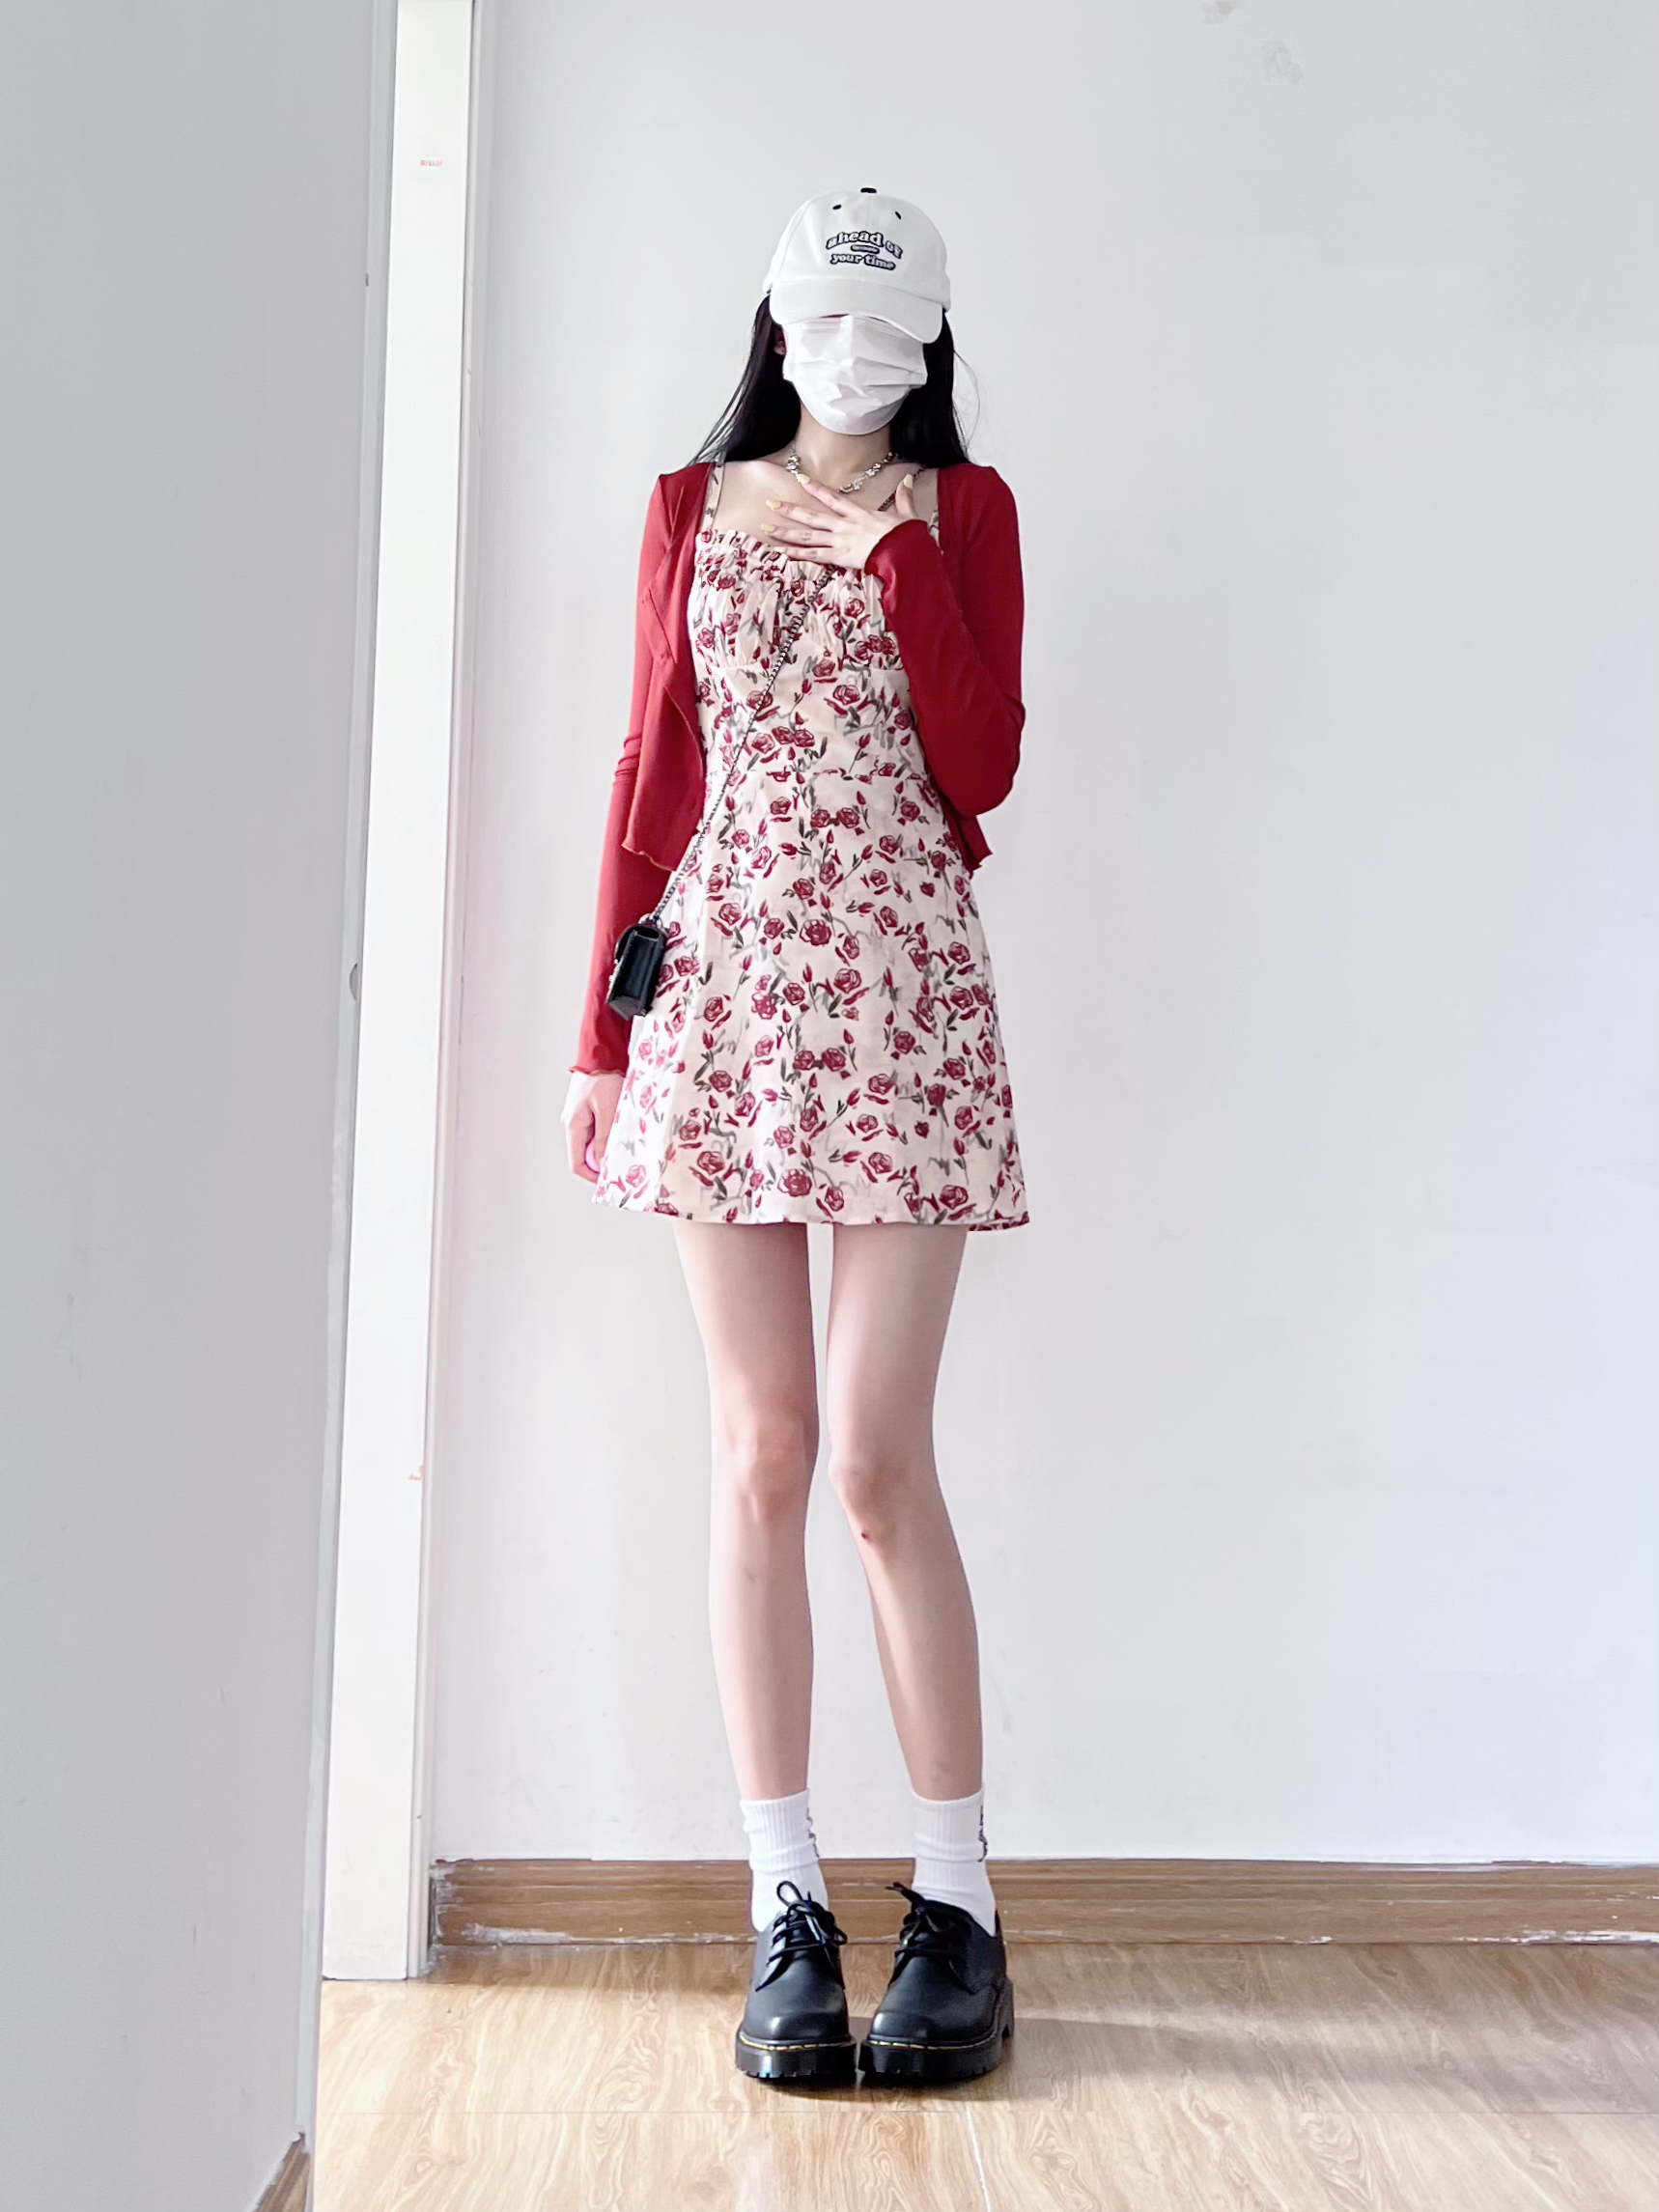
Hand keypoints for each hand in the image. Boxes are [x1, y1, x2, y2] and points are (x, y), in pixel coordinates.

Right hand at [562, 1069, 622, 1182]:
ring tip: (623, 1138)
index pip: (576, 1164)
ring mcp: (577, 1117)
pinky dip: (606, 1133)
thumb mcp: (608, 1110)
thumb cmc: (605, 1078)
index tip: (608, 1180)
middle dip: (601, 1160)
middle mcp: (571, 1123)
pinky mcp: (585, 1110)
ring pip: (590, 1142)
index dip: (592, 1176)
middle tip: (622, 1157)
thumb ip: (605, 1139)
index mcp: (573, 1125)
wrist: (601, 1052)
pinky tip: (619, 1126)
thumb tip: (602, 1164)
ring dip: (605, 1145)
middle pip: (583, 1155)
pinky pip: (594, 1130)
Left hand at [764, 472, 921, 568]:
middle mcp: (844, 525)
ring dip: (785, 531)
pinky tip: (779, 551)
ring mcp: (840, 541)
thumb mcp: (907, 514)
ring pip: (807, 535)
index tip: (800, 479)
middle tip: (770, 503)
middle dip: (789, 509)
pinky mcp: (839, 557)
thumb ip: (903, 497)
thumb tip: (907, 480)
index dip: (816, 488)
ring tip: (766, 527)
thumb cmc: (907, 537)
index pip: (832, 498)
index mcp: (858, 514)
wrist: (905, 553)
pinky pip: (813, 555)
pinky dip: (795, 554)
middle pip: (811, 515)